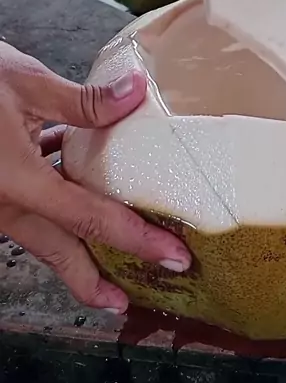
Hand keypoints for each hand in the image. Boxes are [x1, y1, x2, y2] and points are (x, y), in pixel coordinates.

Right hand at [0, 43, 190, 312]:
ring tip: (116, 252)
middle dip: (96, 281)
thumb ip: (83, 100)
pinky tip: (86, 190)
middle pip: (60, 252)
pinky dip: (62, 211)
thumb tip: (136, 92)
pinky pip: (33, 211)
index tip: (173, 260)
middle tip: (130, 300)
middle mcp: (5, 204)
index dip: (136, 242)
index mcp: (18, 183)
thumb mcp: (24, 82)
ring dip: (80, 247)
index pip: (90, 222)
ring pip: (46, 234)